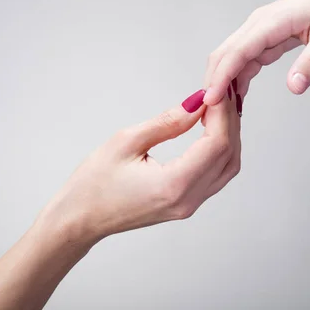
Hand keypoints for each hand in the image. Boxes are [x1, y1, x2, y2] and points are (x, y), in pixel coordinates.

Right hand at [38, 87, 240, 243]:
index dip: (221, 114)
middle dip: (229, 121)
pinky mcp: (186, 204)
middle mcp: (188, 200)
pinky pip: (216, 175)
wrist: (80, 219)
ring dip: (228, 136)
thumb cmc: (93, 184)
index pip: (216, 144)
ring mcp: (189, 206)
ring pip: (227, 167)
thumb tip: (197, 103)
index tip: (216, 90)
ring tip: (217, 108)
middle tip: (221, 93)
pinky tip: (211, 129)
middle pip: (228, 156)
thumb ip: (168, 122)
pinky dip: (220, 150)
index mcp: (173, 185)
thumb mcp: (126, 142)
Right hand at [203, 0, 309, 104]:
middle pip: (224, 55)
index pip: (236, 52)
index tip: (210, 100)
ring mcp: (259, 31)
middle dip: (213, 82)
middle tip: (211, 113)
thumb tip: (294, 87)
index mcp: (270, 22)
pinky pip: (245, 60)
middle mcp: (258, 25)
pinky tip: (237, 96)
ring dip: (224, 83)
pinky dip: (238, 78)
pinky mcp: (265, 38)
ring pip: (231, 59)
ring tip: (222, 112)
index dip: (220, 77)